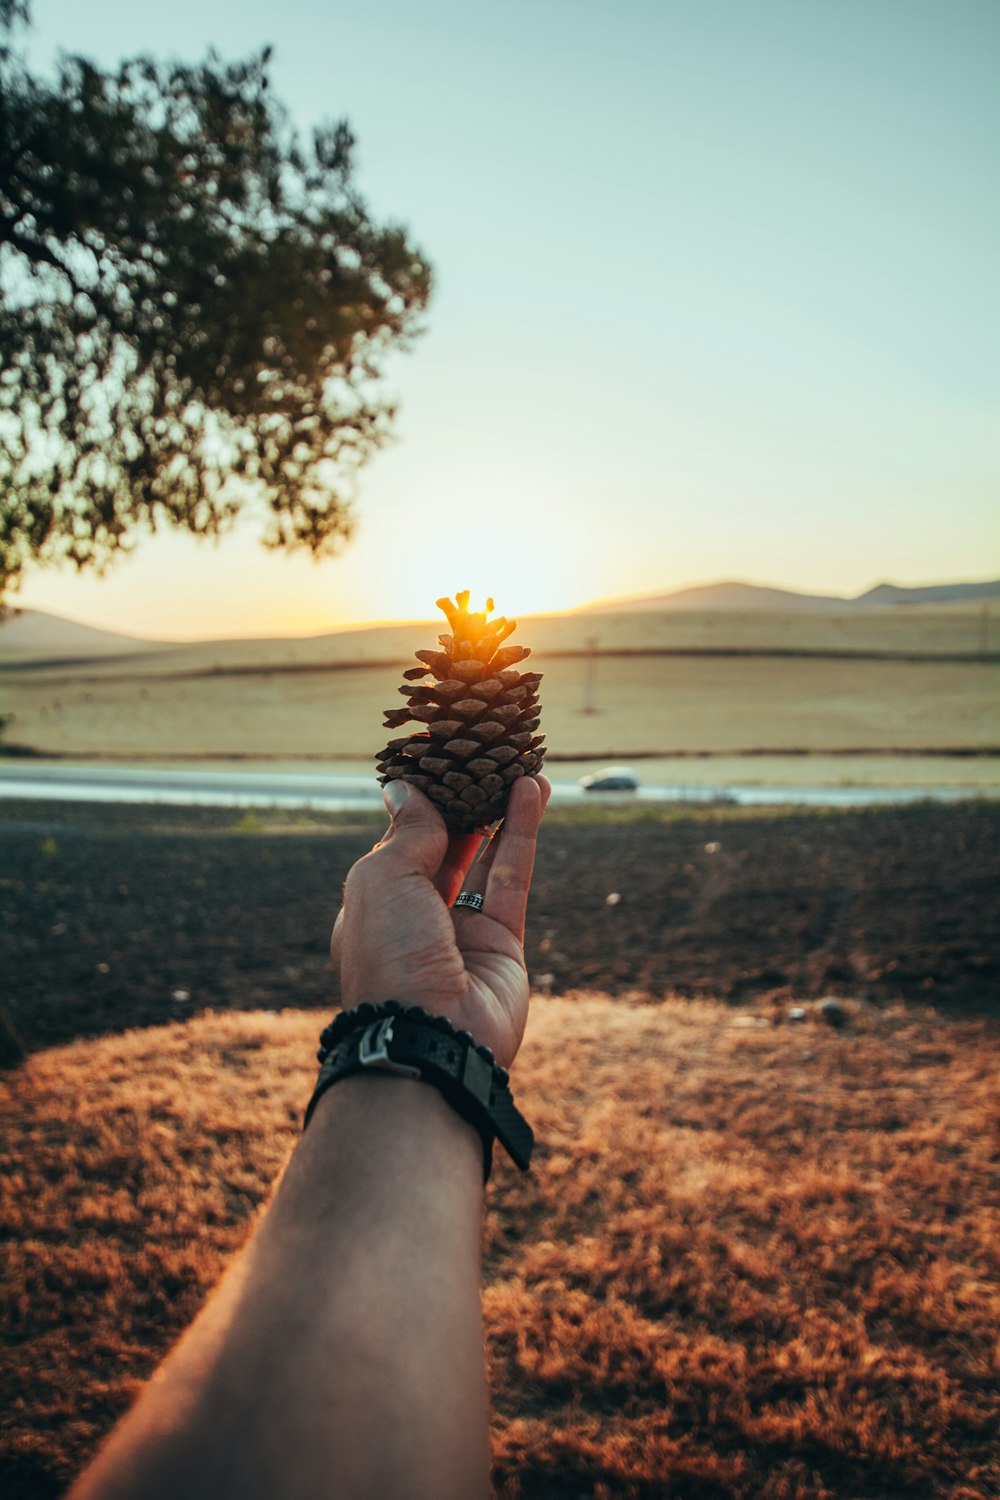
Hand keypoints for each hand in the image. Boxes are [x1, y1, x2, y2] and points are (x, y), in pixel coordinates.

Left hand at [330, 774, 550, 1067]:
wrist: (430, 1038)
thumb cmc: (390, 957)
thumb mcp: (382, 879)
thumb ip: (406, 832)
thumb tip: (404, 789)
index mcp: (373, 910)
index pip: (397, 848)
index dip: (419, 808)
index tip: (439, 767)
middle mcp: (416, 921)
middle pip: (445, 851)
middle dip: (464, 807)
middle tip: (484, 763)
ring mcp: (461, 934)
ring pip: (485, 859)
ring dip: (500, 812)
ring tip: (518, 766)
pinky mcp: (504, 943)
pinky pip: (513, 877)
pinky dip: (522, 833)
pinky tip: (531, 792)